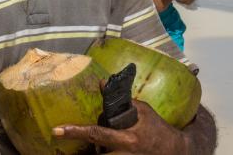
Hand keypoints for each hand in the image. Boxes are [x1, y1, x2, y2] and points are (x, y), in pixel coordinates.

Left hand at [53, 100, 187, 154]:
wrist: (176, 152)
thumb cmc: (158, 129)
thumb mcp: (144, 111)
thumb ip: (123, 100)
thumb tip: (102, 83)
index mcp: (128, 138)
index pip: (96, 133)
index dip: (75, 131)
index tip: (56, 130)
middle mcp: (124, 154)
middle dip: (85, 150)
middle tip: (76, 139)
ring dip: (97, 152)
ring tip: (102, 145)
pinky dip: (106, 154)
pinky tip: (109, 148)